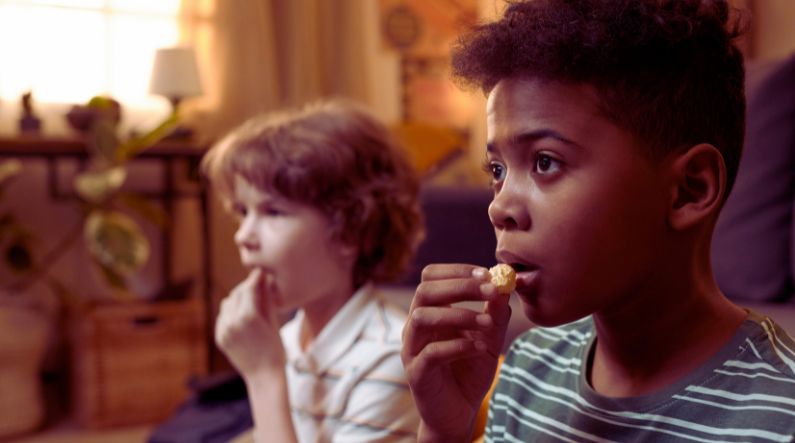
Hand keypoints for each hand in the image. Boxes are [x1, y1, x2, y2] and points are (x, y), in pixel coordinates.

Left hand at [215, 268, 284, 374]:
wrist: (263, 375)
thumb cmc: (275, 349)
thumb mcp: (273, 321)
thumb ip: (266, 299)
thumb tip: (266, 279)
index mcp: (248, 317)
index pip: (249, 288)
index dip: (255, 278)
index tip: (261, 271)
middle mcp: (232, 322)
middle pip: (237, 294)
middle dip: (247, 287)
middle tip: (258, 283)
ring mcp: (223, 331)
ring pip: (228, 303)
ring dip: (238, 299)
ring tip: (251, 300)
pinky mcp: (219, 338)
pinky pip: (223, 317)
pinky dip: (231, 312)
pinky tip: (242, 314)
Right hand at [401, 264, 511, 441]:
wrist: (459, 413)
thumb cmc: (470, 371)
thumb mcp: (489, 338)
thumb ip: (495, 313)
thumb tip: (505, 284)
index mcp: (429, 311)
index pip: (431, 277)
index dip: (457, 271)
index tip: (487, 273)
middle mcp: (415, 326)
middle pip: (424, 291)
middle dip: (460, 286)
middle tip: (491, 290)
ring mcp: (411, 349)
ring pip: (422, 317)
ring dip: (458, 315)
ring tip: (487, 322)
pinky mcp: (416, 374)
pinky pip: (430, 353)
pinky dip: (457, 346)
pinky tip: (479, 348)